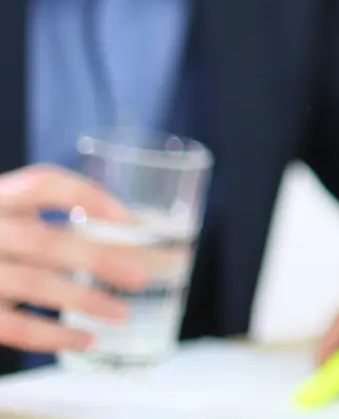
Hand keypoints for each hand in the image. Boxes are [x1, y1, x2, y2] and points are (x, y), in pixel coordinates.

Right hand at [0, 165, 151, 354]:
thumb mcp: (7, 221)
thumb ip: (45, 225)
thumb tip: (131, 241)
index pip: (42, 184)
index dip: (86, 195)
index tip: (127, 218)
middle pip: (45, 241)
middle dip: (98, 258)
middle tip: (139, 276)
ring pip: (34, 284)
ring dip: (84, 300)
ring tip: (121, 314)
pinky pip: (14, 326)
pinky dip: (53, 336)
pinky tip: (86, 340)